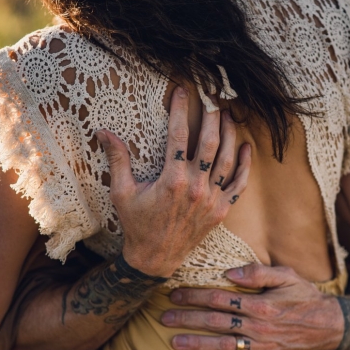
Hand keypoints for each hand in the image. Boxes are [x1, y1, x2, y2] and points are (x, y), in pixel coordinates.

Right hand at [97, 87, 251, 276]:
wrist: (155, 258)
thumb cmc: (137, 224)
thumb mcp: (121, 192)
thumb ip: (118, 160)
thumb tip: (103, 131)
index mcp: (172, 180)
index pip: (178, 135)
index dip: (180, 110)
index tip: (181, 91)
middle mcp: (196, 188)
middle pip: (209, 142)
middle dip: (211, 116)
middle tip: (211, 97)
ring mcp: (211, 200)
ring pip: (226, 159)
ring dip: (229, 134)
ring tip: (228, 115)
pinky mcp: (221, 210)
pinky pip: (239, 184)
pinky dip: (245, 165)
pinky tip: (246, 147)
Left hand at [160, 264, 343, 349]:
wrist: (330, 325)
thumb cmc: (305, 296)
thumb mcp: (286, 275)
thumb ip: (257, 272)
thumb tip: (229, 272)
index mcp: (260, 303)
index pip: (219, 298)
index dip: (195, 296)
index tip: (175, 295)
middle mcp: (258, 326)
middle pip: (215, 321)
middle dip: (187, 318)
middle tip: (164, 317)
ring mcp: (262, 347)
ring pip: (223, 346)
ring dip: (197, 344)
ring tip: (175, 342)